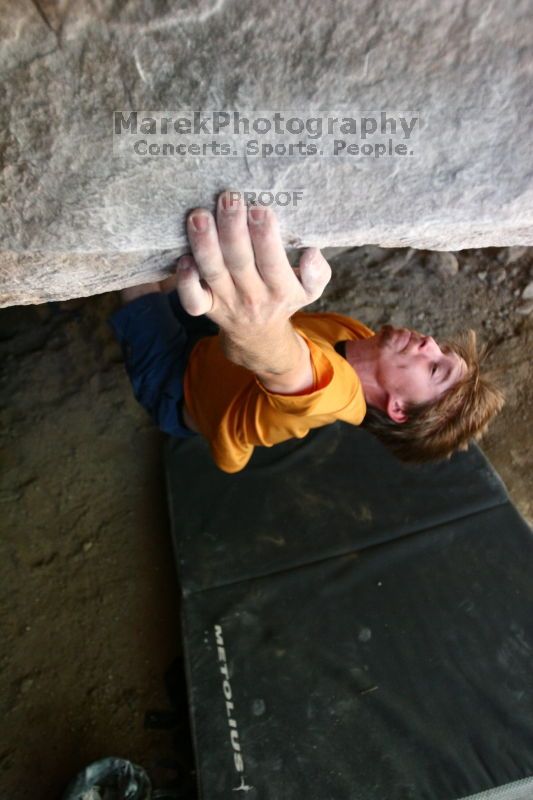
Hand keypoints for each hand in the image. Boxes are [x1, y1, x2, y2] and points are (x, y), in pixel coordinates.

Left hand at [175, 190, 330, 332]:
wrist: (259, 335)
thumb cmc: (283, 298)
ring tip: (199, 215)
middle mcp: (252, 296)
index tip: (260, 208)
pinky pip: (191, 300)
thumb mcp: (310, 291)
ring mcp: (226, 302)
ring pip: (213, 272)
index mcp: (281, 289)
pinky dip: (185, 281)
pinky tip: (184, 256)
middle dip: (232, 228)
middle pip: (239, 261)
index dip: (265, 236)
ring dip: (204, 243)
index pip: (272, 262)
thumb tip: (312, 252)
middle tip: (229, 198)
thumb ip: (317, 273)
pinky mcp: (205, 307)